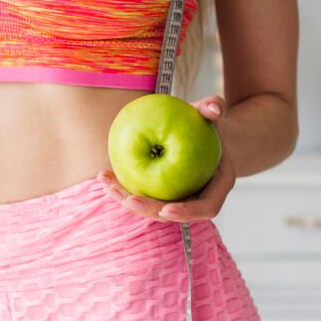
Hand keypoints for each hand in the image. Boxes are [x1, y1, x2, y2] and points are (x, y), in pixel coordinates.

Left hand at [97, 95, 235, 222]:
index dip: (186, 212)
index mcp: (215, 186)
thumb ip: (213, 106)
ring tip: (109, 186)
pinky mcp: (155, 193)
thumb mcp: (207, 111)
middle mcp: (196, 197)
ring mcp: (174, 197)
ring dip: (127, 200)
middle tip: (129, 200)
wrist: (190, 128)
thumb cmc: (201, 120)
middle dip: (148, 210)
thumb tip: (215, 108)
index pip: (205, 207)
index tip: (166, 209)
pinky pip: (138, 194)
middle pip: (171, 214)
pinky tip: (104, 175)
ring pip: (150, 207)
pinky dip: (121, 187)